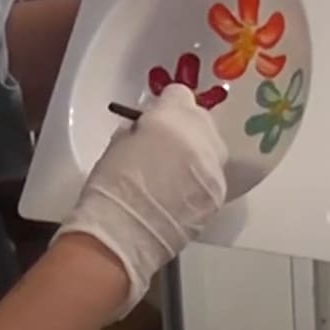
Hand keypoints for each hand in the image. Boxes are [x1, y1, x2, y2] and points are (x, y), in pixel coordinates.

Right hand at [54, 85, 228, 317]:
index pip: (179, 94)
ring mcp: (213, 169)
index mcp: (170, 119)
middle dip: (186, 127)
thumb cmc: (110, 186)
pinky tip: (180, 193)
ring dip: (196, 154)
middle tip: (166, 145)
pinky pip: (212, 177)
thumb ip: (142, 129)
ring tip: (174, 172)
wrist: (121, 235)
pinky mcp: (218, 196)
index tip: (155, 118)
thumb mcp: (119, 143)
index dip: (166, 106)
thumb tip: (150, 130)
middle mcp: (200, 139)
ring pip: (212, 148)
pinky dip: (199, 180)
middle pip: (201, 119)